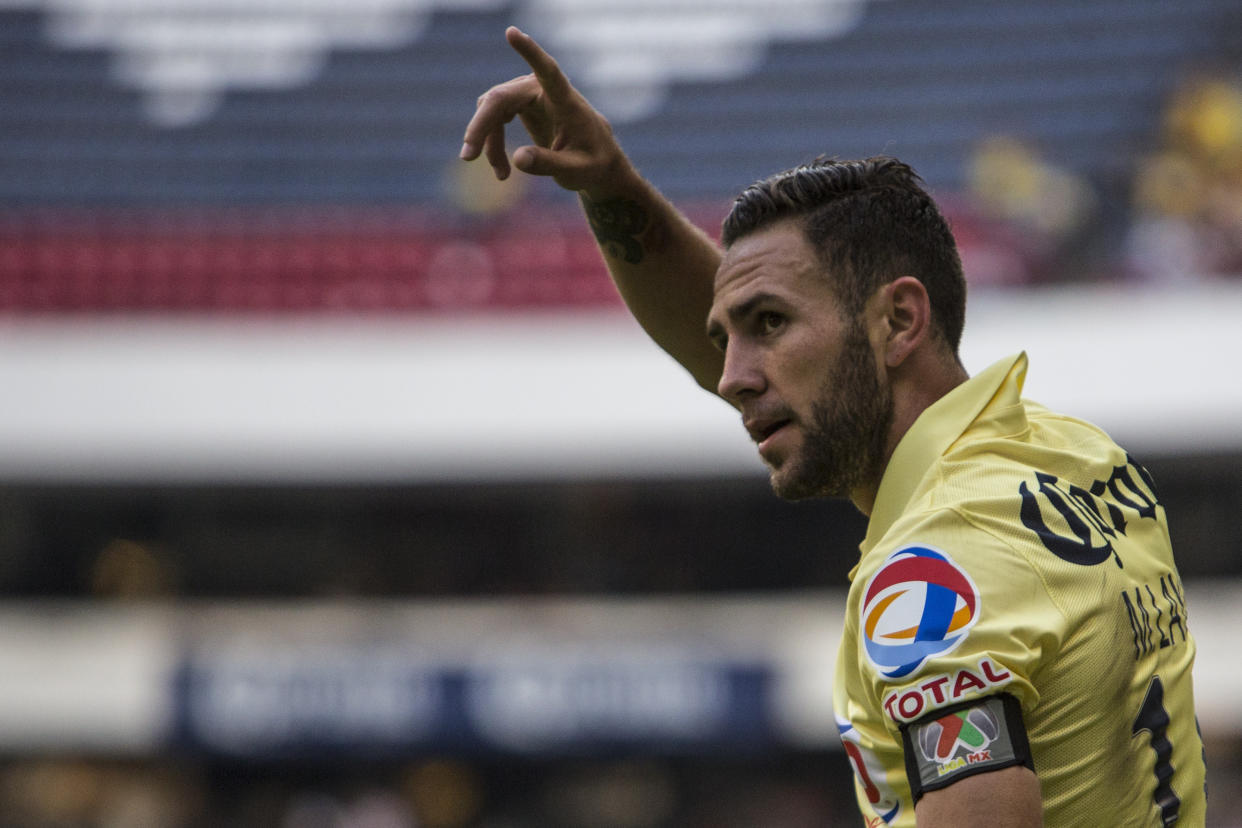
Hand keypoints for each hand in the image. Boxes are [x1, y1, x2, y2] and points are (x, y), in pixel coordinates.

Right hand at [460, 27, 628, 198]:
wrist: (595, 160)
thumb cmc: (592, 163)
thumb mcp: (575, 171)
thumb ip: (549, 164)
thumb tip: (517, 159)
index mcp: (564, 100)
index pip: (548, 71)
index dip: (530, 52)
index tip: (512, 32)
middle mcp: (542, 90)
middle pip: (499, 98)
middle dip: (480, 127)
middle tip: (468, 157)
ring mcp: (527, 94)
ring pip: (491, 110)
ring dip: (488, 142)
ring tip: (502, 175)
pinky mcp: (518, 104)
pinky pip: (493, 119)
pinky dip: (492, 143)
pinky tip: (502, 169)